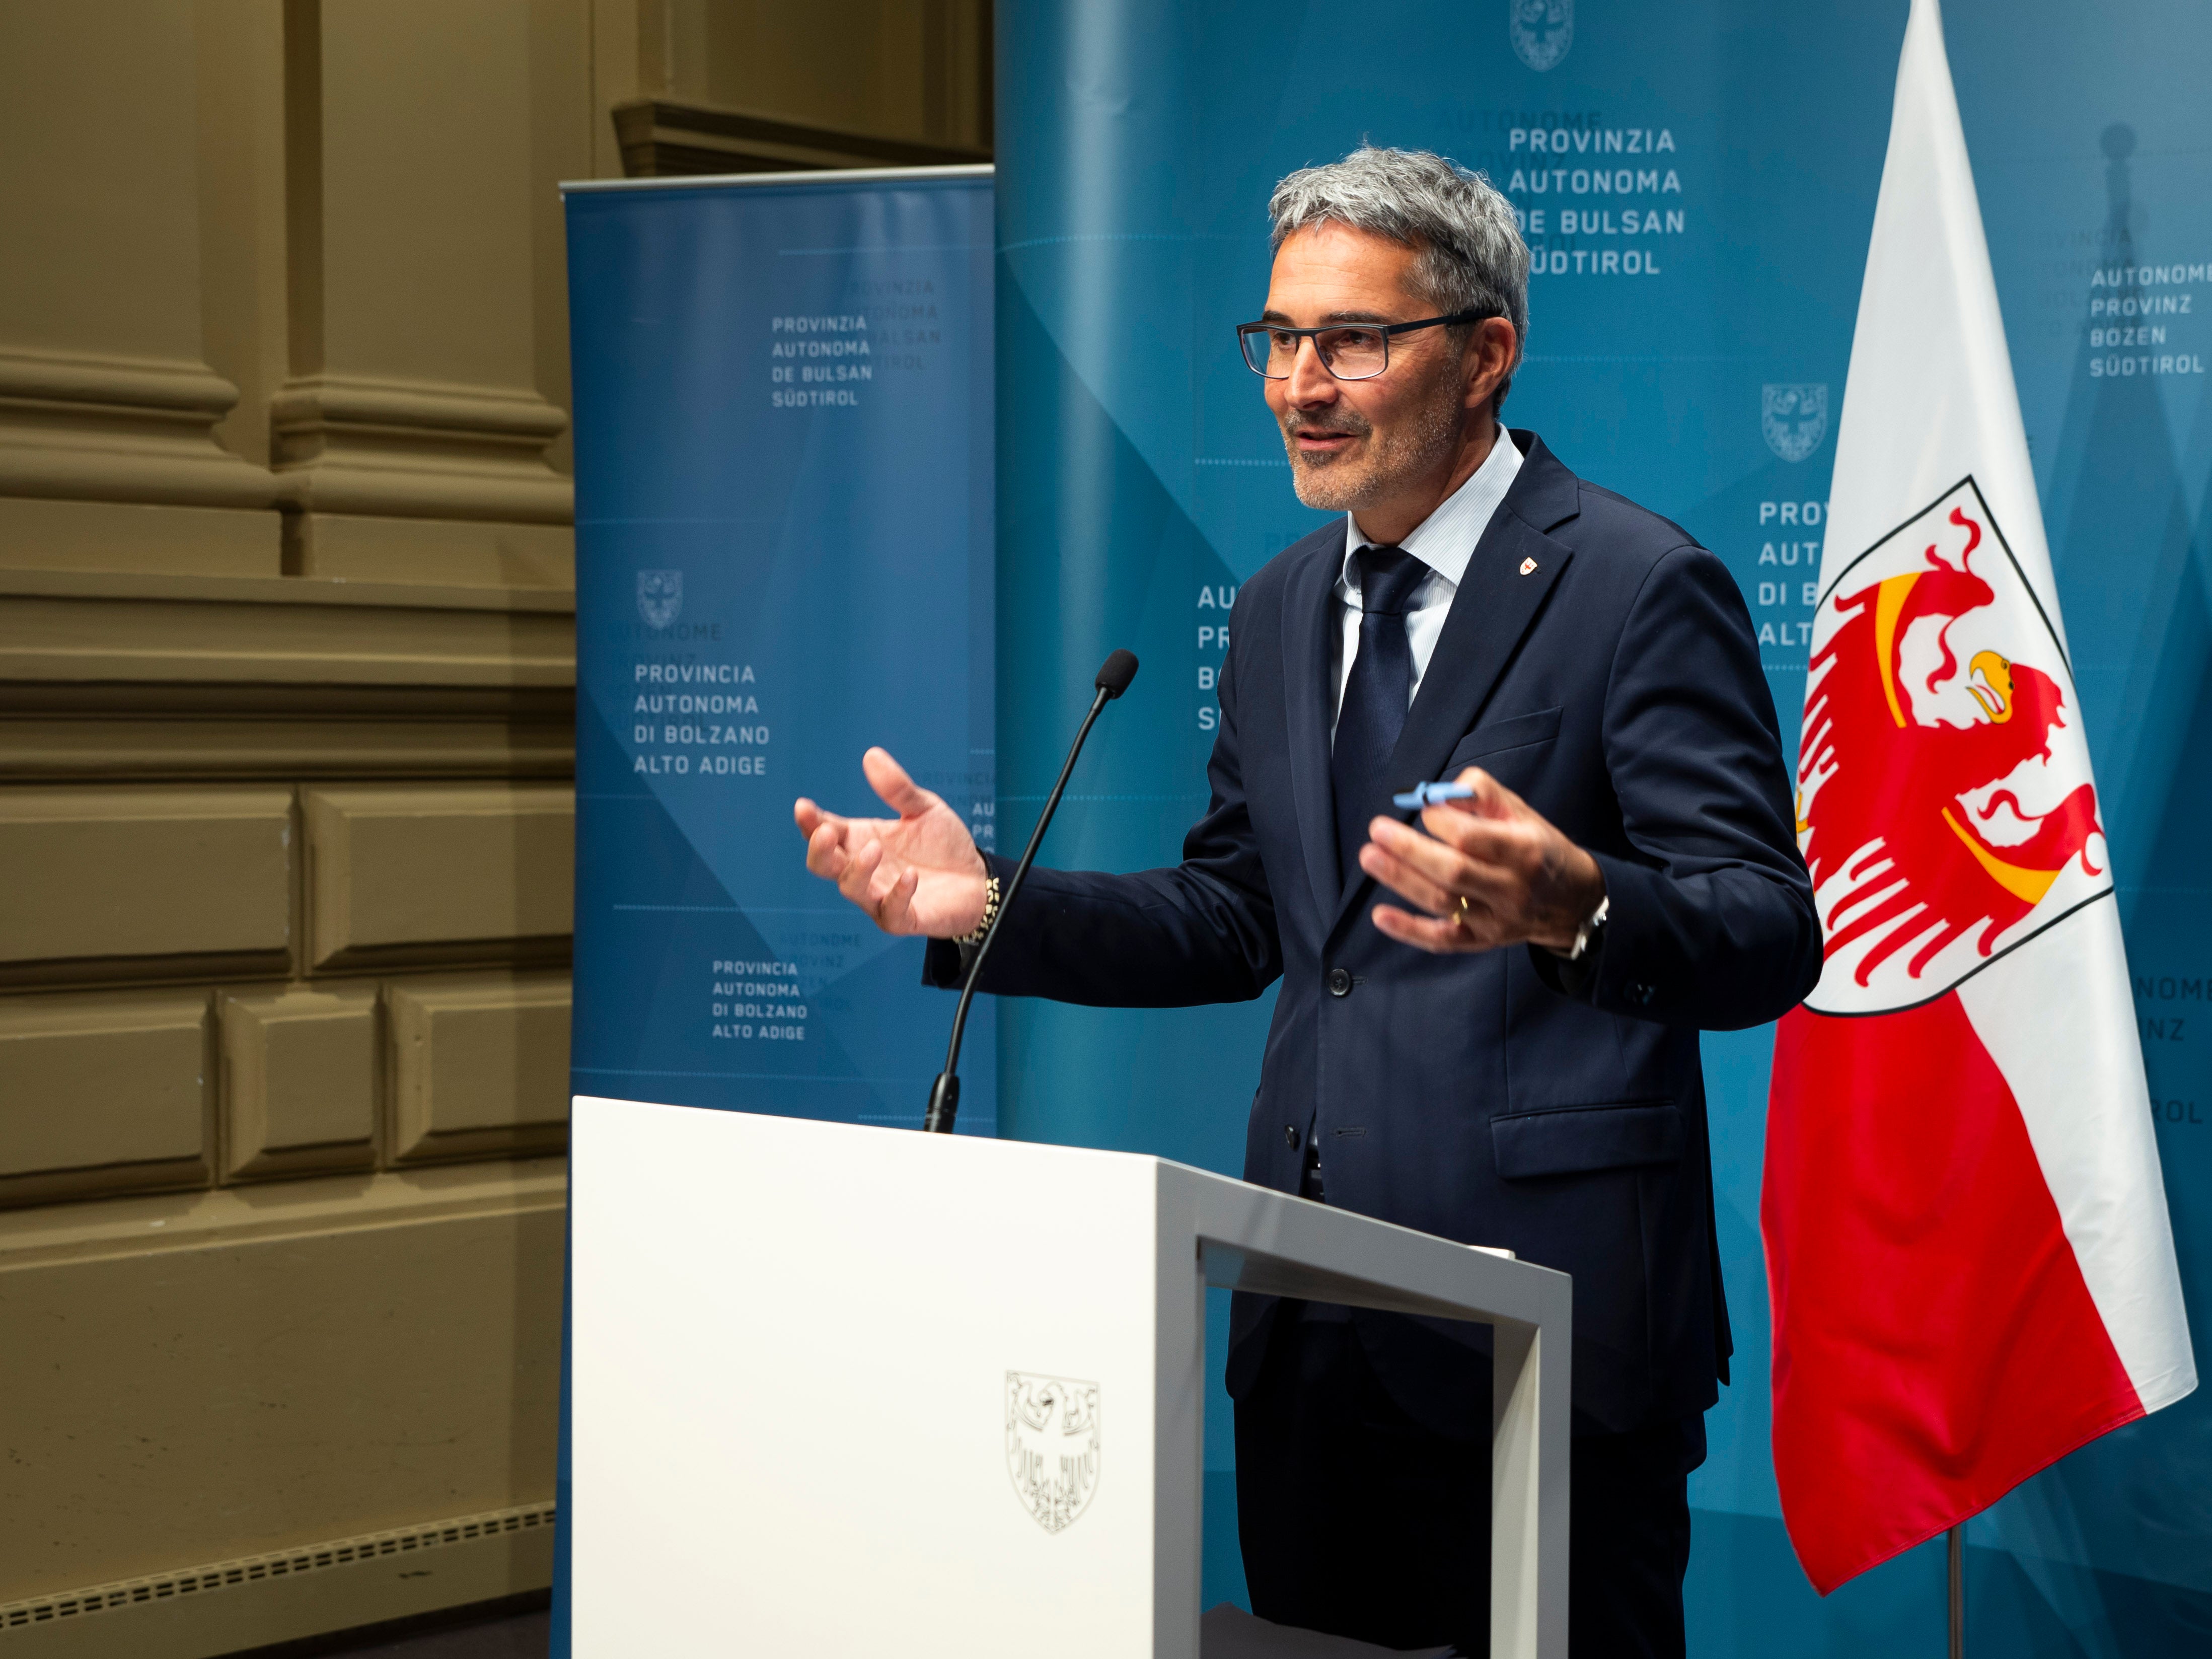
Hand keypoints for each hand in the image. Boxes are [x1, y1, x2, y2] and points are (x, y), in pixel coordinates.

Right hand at [794, 748, 988, 936]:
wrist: (979, 879)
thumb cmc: (944, 845)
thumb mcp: (925, 808)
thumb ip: (899, 788)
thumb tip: (871, 755)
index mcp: (862, 839)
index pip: (825, 831)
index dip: (810, 822)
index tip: (804, 807)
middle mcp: (864, 869)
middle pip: (823, 865)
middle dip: (819, 850)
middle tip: (827, 833)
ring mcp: (879, 896)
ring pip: (850, 889)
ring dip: (857, 869)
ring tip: (875, 849)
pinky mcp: (903, 919)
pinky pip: (891, 912)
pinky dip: (898, 894)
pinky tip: (911, 876)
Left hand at [1359, 767, 1604, 955]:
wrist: (1572, 903)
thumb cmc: (1538, 849)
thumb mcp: (1521, 812)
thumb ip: (1482, 795)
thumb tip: (1440, 793)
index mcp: (1523, 850)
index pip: (1473, 838)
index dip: (1441, 820)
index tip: (1425, 809)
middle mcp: (1510, 888)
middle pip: (1453, 871)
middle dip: (1409, 850)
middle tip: (1377, 830)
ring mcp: (1495, 919)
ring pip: (1442, 903)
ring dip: (1401, 880)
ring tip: (1370, 857)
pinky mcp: (1481, 941)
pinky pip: (1442, 940)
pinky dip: (1409, 930)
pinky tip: (1380, 916)